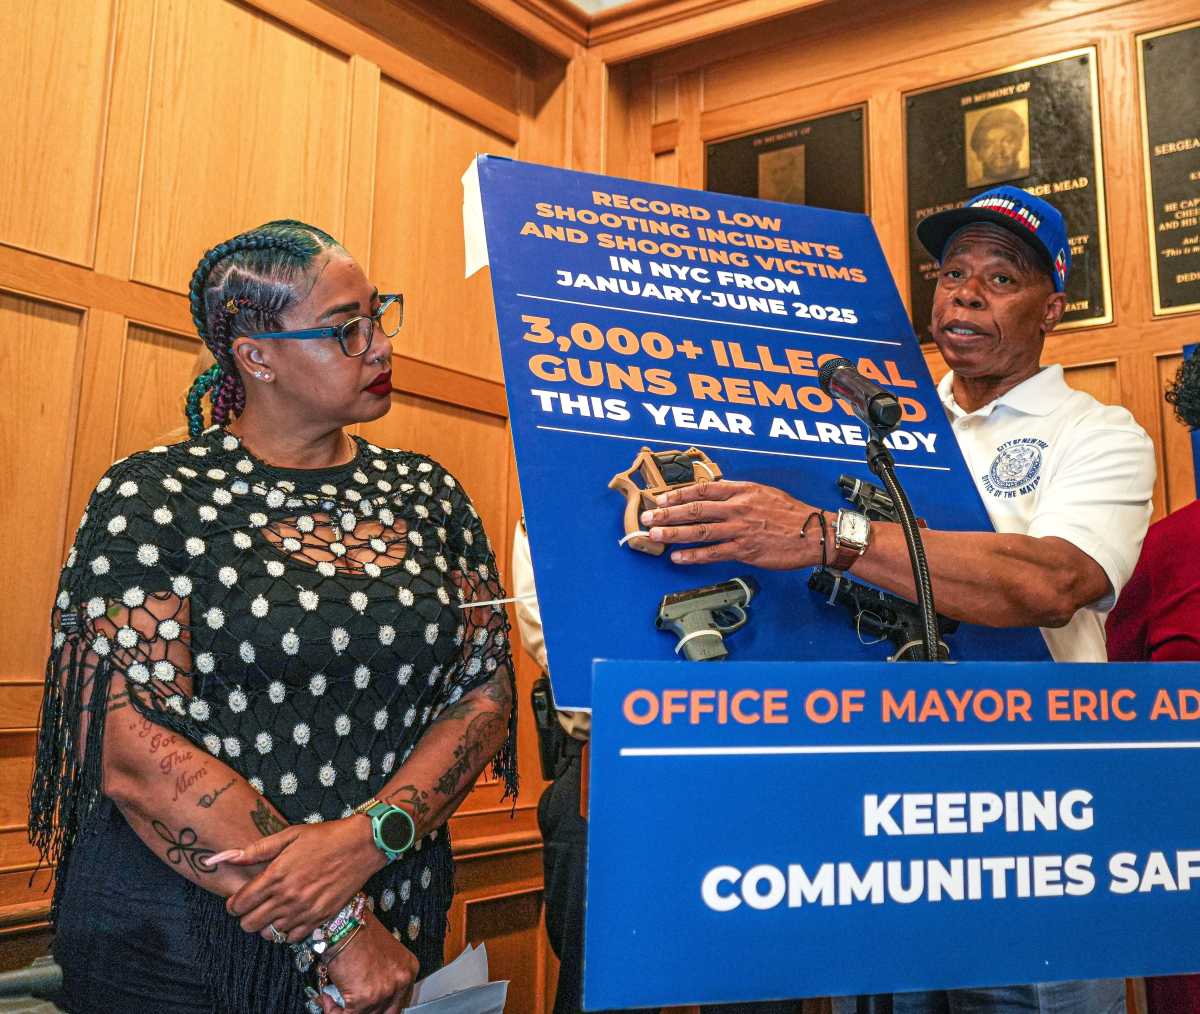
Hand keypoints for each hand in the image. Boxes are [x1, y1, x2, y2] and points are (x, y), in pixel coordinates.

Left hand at [220, 817, 384, 940]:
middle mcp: (287, 897)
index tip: (238, 899)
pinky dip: (286, 931)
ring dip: (266, 924)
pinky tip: (290, 916)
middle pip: (249, 924)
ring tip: (273, 910)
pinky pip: (292, 938)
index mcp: (275, 876)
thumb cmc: (326, 837)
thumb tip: (227, 856)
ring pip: (268, 934)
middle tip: (254, 905)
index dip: (233, 904)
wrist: (361, 846)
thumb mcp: (290, 835)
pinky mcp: (319, 918)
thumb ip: (257, 849)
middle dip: (246, 916)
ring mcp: (303, 911)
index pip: (239, 904)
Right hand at [324, 912, 417, 1013]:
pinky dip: (334, 1011)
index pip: (400, 1002)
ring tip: (333, 1002)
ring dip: (346, 1012)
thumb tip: (371, 998)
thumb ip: (383, 977)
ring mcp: (386, 991)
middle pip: (387, 1012)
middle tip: (349, 1009)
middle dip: (367, 1012)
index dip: (380, 1007)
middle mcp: (402, 981)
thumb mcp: (382, 955)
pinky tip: (328, 999)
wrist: (344, 924)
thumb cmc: (358, 932)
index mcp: (409, 969)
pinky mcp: (366, 998)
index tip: (367, 1008)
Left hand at [640, 479, 825, 569]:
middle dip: (667, 512)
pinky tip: (678, 557)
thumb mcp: (764, 493)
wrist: (815, 533)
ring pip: (700, 530)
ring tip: (655, 534)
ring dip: (674, 533)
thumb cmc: (791, 514)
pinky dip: (694, 556)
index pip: (703, 488)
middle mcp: (738, 508)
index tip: (660, 497)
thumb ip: (738, 494)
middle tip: (647, 516)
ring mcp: (740, 529)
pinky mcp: (745, 550)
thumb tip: (714, 496)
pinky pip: (714, 553)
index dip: (679, 493)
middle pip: (695, 509)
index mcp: (742, 491)